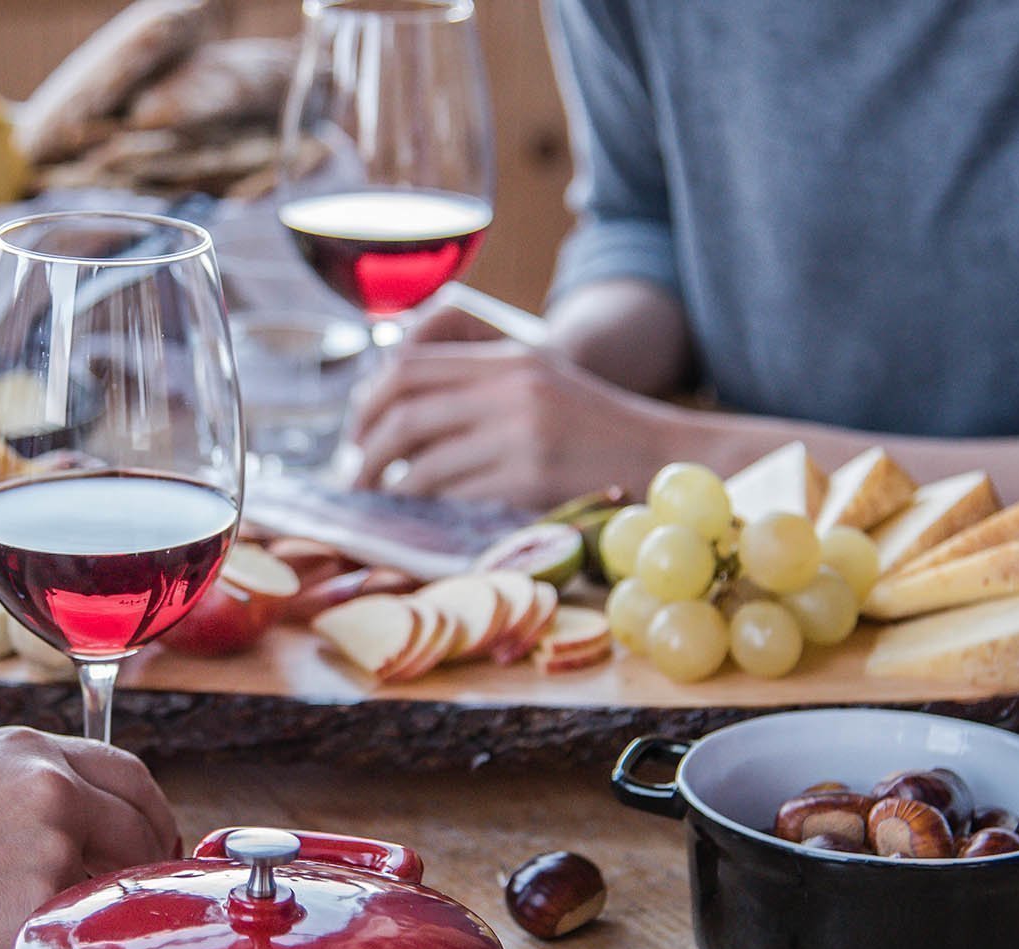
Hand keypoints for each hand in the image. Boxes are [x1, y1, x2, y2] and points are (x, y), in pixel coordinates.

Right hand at [0, 726, 177, 948]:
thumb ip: (27, 792)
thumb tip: (80, 830)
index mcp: (28, 750)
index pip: (130, 774)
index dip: (148, 817)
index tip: (149, 848)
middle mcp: (50, 786)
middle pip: (142, 830)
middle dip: (141, 868)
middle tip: (121, 902)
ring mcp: (51, 846)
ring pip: (114, 887)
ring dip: (94, 911)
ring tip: (39, 926)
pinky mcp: (37, 909)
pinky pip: (72, 935)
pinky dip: (53, 948)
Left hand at [346, 306, 675, 506]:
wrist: (663, 454)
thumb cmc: (593, 427)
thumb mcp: (538, 381)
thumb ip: (476, 385)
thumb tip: (394, 411)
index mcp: (507, 360)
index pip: (409, 369)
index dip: (368, 402)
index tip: (357, 432)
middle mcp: (510, 391)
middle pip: (405, 414)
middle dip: (365, 451)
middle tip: (355, 479)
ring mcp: (521, 436)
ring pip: (423, 464)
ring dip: (391, 489)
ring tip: (382, 503)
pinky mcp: (531, 481)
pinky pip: (456, 499)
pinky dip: (428, 511)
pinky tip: (422, 518)